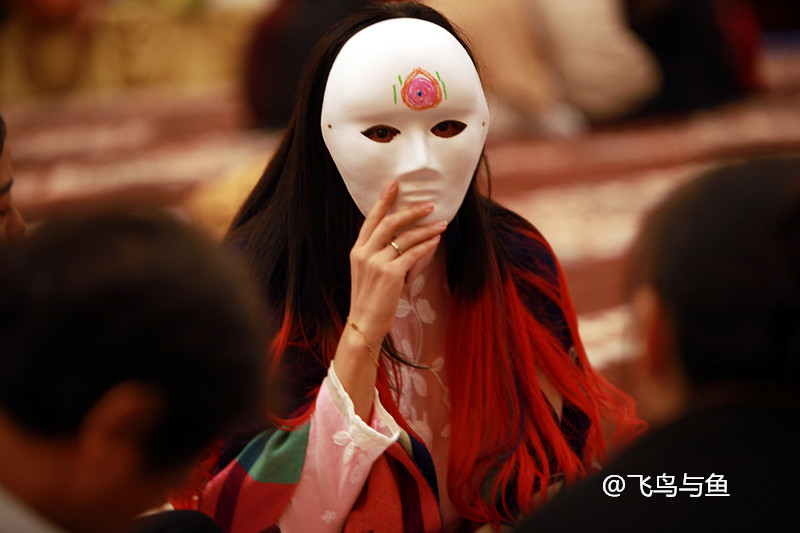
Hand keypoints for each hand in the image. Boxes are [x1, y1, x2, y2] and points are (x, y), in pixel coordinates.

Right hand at [347, 180, 446, 346]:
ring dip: (426, 228)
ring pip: (405, 237)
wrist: (364, 324)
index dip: (383, 200)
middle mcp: (365, 253)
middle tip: (429, 204)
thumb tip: (401, 238)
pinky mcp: (391, 274)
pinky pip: (413, 253)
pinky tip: (436, 240)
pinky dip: (427, 245)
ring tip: (441, 223)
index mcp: (357, 250)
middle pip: (390, 222)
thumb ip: (377, 253)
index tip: (393, 184)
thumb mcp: (366, 272)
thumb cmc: (369, 299)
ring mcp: (377, 263)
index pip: (371, 219)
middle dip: (412, 211)